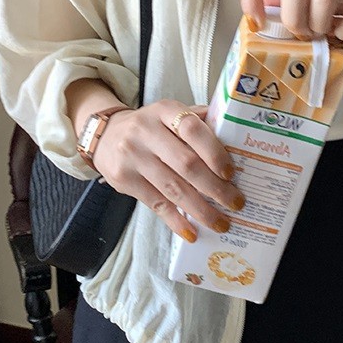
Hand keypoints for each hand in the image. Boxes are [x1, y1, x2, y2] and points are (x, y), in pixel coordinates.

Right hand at [92, 100, 244, 242]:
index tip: (232, 173)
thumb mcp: (171, 115)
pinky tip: (192, 232)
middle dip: (215, 188)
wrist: (105, 134)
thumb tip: (237, 140)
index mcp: (165, 110)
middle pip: (186, 164)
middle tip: (236, 203)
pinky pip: (156, 204)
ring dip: (201, 210)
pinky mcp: (124, 179)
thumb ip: (199, 122)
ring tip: (221, 223)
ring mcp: (133, 156)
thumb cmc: (151, 127)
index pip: (192, 129)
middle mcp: (146, 131)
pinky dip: (176, 220)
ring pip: (173, 188)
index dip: (214, 152)